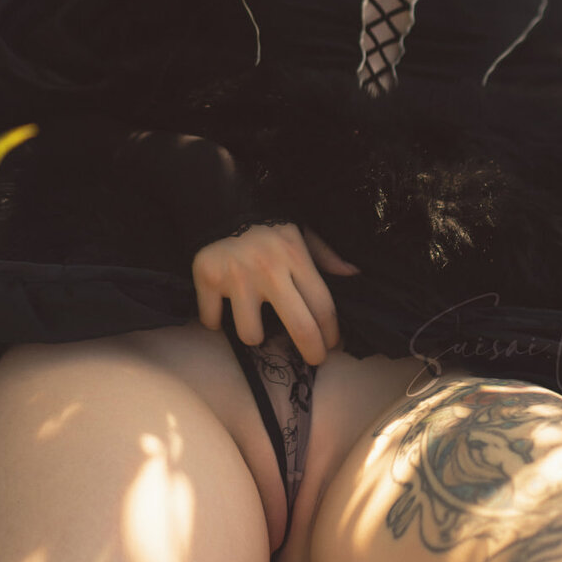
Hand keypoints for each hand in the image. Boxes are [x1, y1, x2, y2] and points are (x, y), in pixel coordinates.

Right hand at [192, 223, 353, 364]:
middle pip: (300, 327)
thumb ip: (325, 255)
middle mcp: (269, 270)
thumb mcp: (301, 231)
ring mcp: (237, 278)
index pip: (323, 306)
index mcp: (295, 257)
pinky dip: (215, 320)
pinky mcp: (207, 279)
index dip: (331, 332)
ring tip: (252, 321)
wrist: (218, 202)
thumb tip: (354, 275)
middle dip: (312, 350)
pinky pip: (213, 321)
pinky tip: (221, 309)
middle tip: (314, 359)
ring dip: (253, 333)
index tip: (331, 343)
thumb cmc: (266, 224)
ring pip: (250, 334)